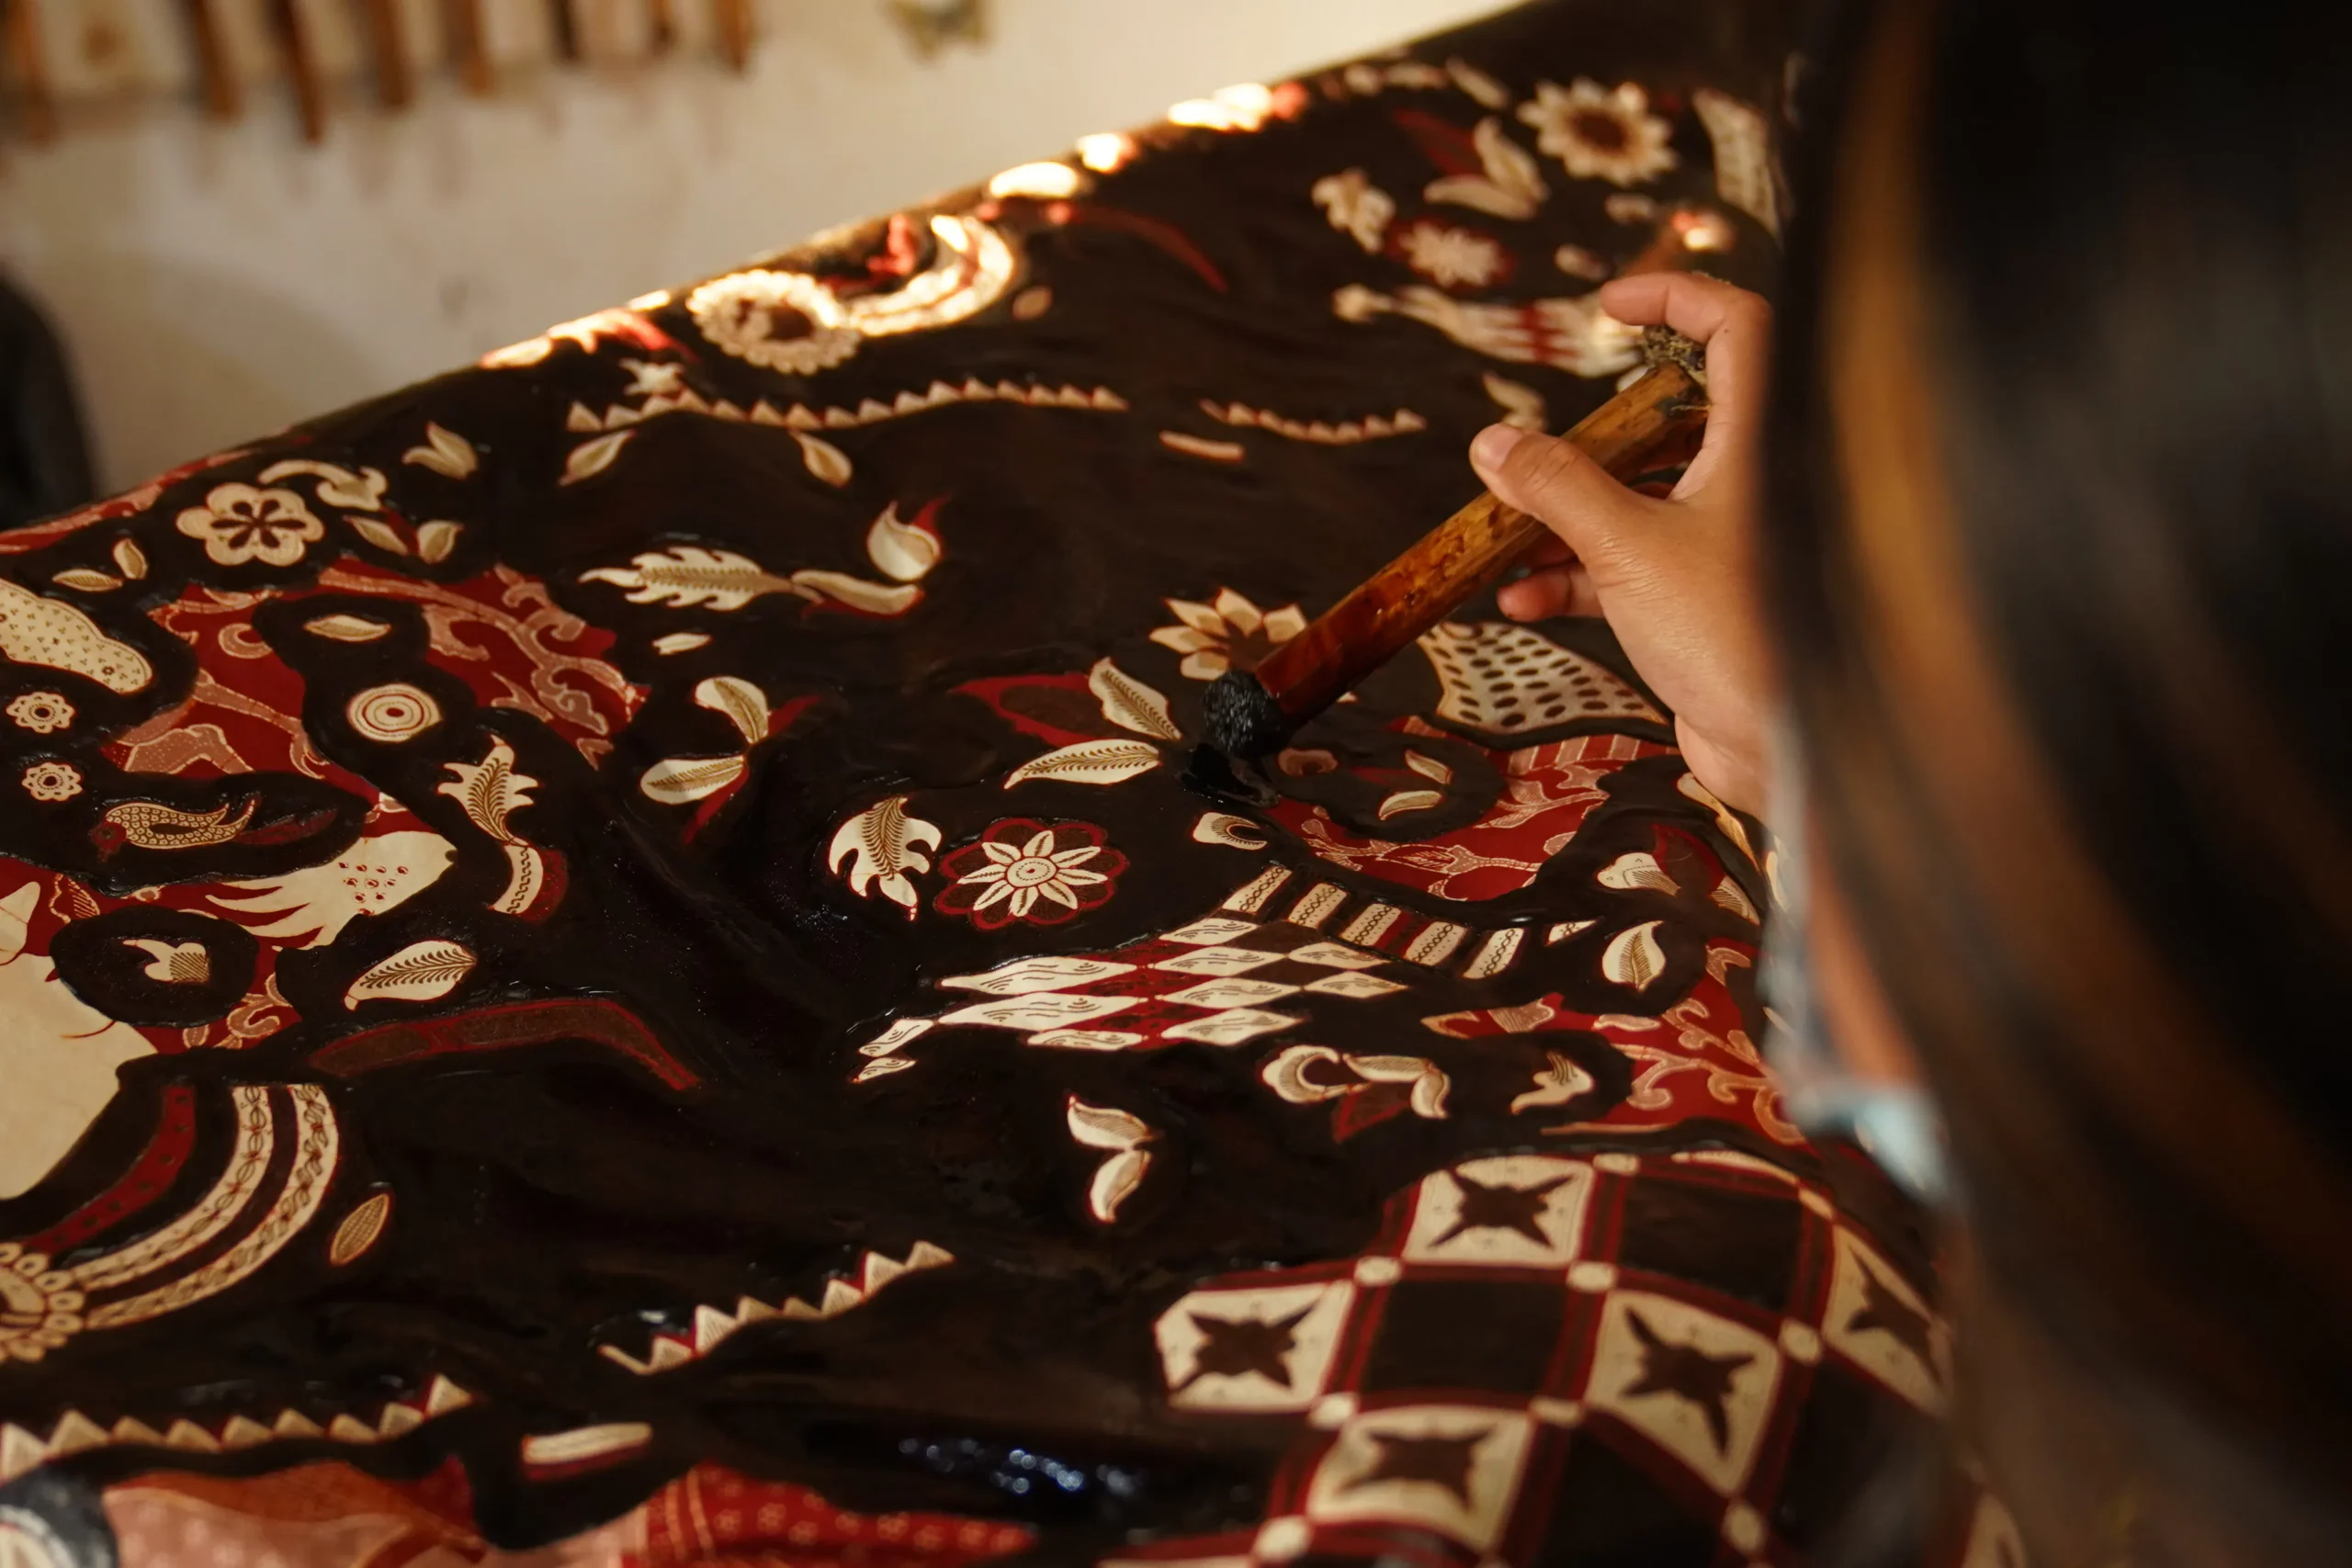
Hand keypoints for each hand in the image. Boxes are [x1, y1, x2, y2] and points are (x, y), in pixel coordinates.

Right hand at [1471, 272, 1773, 813]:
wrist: (1784, 749)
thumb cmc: (1736, 637)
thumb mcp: (1627, 548)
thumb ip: (1557, 489)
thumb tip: (1493, 444)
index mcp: (1760, 440)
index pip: (1734, 328)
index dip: (1676, 297)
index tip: (1610, 304)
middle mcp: (1752, 482)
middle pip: (1668, 422)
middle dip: (1591, 437)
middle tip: (1535, 447)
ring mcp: (1728, 543)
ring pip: (1639, 500)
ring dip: (1567, 516)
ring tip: (1503, 535)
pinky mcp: (1703, 603)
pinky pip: (1629, 568)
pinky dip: (1576, 578)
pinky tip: (1520, 600)